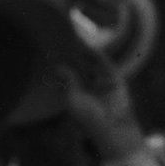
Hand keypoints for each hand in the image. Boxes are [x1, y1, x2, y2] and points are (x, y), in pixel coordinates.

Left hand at [63, 47, 144, 164]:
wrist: (112, 126)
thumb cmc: (88, 117)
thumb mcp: (73, 100)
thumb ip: (67, 82)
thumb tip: (58, 67)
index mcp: (76, 93)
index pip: (67, 74)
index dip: (60, 63)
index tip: (51, 51)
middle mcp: (88, 86)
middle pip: (78, 66)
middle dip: (71, 55)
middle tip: (61, 40)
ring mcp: (101, 82)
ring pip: (90, 63)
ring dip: (83, 52)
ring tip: (74, 39)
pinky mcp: (114, 78)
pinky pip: (104, 64)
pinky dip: (97, 55)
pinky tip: (89, 47)